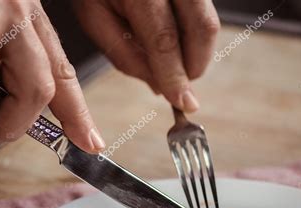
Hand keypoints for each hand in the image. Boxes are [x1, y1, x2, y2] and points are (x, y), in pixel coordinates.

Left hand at [73, 0, 219, 112]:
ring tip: (170, 62)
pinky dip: (191, 35)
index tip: (183, 103)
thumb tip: (159, 85)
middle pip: (201, 27)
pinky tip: (171, 41)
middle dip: (195, 66)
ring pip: (208, 20)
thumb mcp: (93, 18)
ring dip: (195, 52)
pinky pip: (202, 11)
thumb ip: (124, 55)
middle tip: (180, 86)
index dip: (175, 76)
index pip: (164, 39)